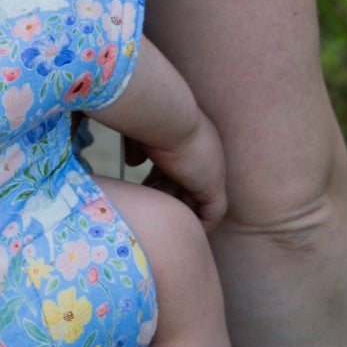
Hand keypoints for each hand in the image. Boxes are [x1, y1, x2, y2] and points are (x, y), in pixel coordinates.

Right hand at [135, 110, 228, 229]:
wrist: (164, 116)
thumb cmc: (147, 120)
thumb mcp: (139, 135)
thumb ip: (138, 149)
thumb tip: (133, 163)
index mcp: (191, 139)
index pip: (179, 166)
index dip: (160, 180)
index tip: (143, 191)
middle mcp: (206, 154)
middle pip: (188, 185)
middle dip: (168, 198)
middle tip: (148, 207)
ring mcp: (212, 170)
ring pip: (196, 200)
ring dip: (177, 210)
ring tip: (157, 217)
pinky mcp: (213, 186)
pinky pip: (211, 214)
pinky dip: (199, 224)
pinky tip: (181, 229)